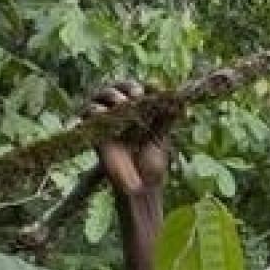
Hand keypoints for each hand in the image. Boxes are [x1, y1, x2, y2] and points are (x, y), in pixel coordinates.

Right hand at [83, 81, 168, 198]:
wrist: (140, 184)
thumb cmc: (153, 162)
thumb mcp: (162, 136)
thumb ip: (167, 118)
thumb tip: (182, 101)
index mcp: (140, 111)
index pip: (139, 88)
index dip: (145, 85)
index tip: (156, 87)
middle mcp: (122, 112)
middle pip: (118, 87)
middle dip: (127, 86)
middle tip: (138, 94)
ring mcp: (108, 120)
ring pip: (101, 95)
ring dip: (111, 94)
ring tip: (123, 104)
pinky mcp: (94, 131)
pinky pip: (88, 113)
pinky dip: (95, 109)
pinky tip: (104, 113)